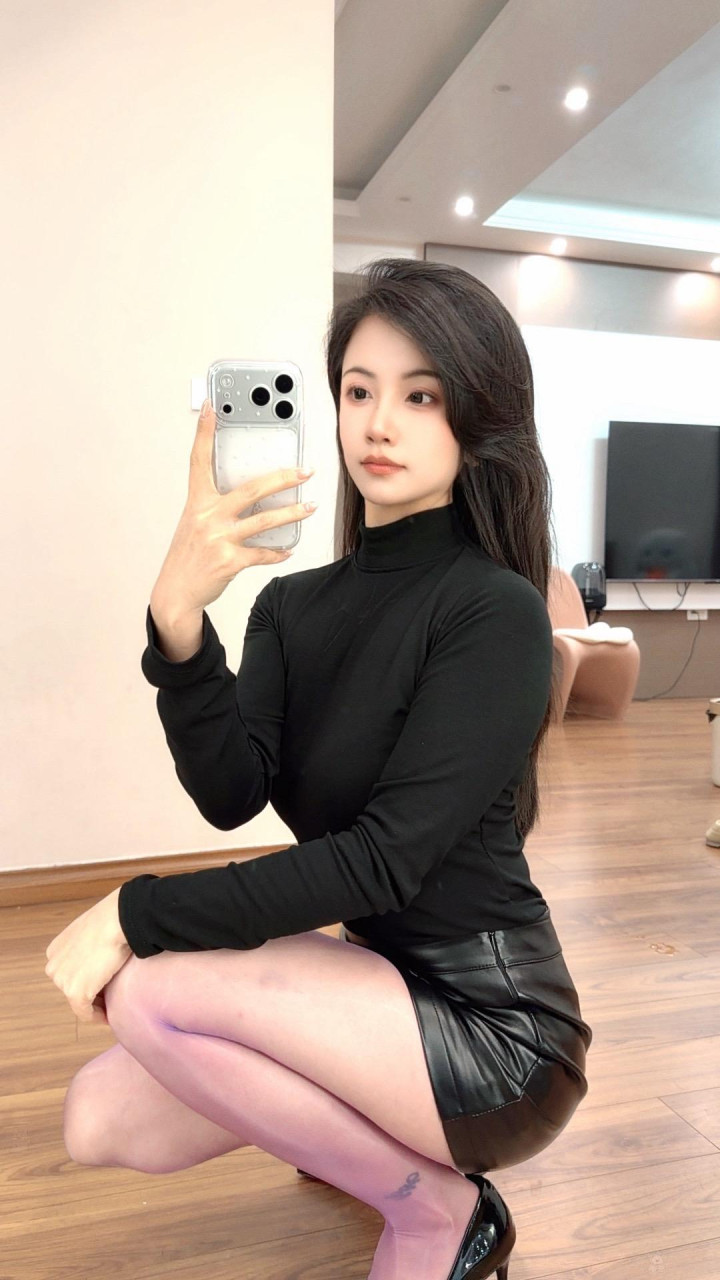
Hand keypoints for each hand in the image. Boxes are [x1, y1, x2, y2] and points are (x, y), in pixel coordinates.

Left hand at [45, 887, 132, 1024]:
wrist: (118, 920)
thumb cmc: (112, 919)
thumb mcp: (92, 929)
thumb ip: (88, 943)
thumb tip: (103, 954)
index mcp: (55, 950)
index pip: (70, 972)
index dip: (86, 980)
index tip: (102, 985)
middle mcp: (53, 967)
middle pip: (73, 987)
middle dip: (90, 992)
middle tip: (111, 995)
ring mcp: (62, 981)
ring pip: (79, 1001)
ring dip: (96, 1004)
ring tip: (113, 1004)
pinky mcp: (75, 993)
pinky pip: (86, 1013)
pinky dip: (98, 1017)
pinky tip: (109, 1016)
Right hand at [151, 399, 316, 614]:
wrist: (175, 592)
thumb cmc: (188, 556)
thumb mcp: (195, 523)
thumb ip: (216, 506)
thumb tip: (249, 496)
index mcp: (197, 502)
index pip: (199, 460)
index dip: (204, 432)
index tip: (211, 407)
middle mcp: (207, 516)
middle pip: (251, 489)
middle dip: (282, 478)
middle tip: (304, 472)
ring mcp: (218, 539)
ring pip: (263, 521)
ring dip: (292, 514)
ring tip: (310, 508)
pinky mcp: (228, 561)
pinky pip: (262, 554)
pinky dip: (277, 552)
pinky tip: (287, 549)